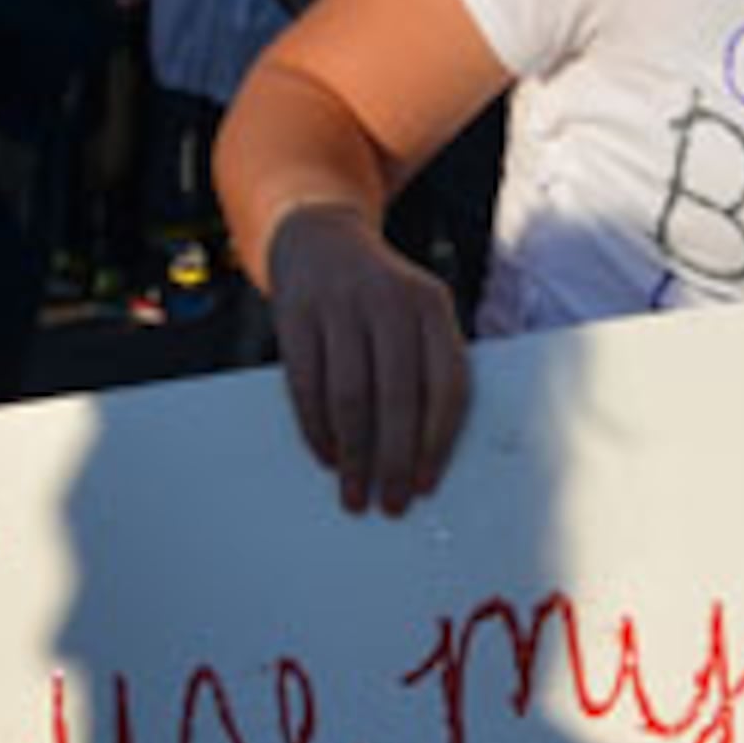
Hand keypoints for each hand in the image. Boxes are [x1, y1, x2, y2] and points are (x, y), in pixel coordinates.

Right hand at [263, 202, 469, 514]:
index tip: (426, 486)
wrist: (320, 238)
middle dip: (394, 460)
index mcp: (434, 306)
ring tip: (355, 493)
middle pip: (398, 397)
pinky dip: (317, 429)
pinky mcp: (296, 314)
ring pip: (350, 397)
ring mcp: (340, 305)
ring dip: (354, 455)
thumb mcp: (418, 314)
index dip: (438, 442)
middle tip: (391, 504)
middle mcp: (390, 302)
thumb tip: (426, 456)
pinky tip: (327, 456)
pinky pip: (306, 386)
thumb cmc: (382, 297)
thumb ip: (429, 366)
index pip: (447, 385)